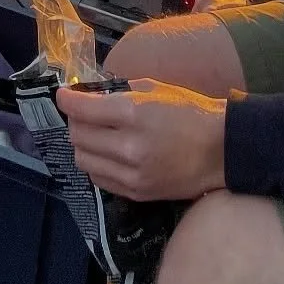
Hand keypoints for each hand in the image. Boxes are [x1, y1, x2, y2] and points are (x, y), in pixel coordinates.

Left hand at [57, 77, 227, 201]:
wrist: (220, 151)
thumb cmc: (190, 112)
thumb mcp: (155, 89)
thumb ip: (120, 92)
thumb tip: (91, 94)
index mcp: (133, 114)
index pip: (82, 110)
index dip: (66, 100)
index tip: (63, 95)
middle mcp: (128, 147)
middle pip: (78, 136)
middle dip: (75, 120)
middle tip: (82, 113)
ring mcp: (131, 174)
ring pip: (83, 160)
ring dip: (82, 144)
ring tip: (94, 135)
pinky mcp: (136, 193)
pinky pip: (99, 179)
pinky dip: (96, 164)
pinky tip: (107, 154)